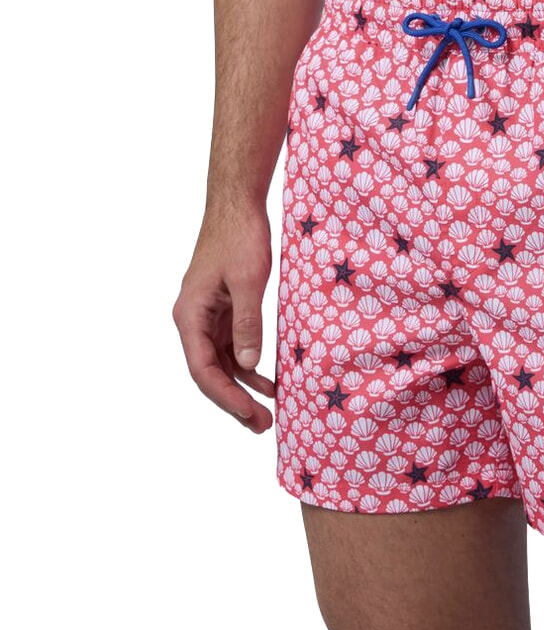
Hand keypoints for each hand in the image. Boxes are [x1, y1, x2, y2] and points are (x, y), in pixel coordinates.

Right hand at [173, 203, 275, 431]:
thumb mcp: (247, 280)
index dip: (226, 397)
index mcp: (190, 316)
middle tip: (263, 426)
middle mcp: (193, 320)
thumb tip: (248, 363)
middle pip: (210, 372)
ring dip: (243, 387)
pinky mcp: (223, 308)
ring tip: (268, 413)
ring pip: (221, 362)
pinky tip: (268, 380)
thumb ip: (247, 322)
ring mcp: (208, 315)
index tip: (250, 415)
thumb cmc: (239, 236)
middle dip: (235, 401)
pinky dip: (249, 364)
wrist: (238, 203)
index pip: (203, 370)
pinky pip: (232, 345)